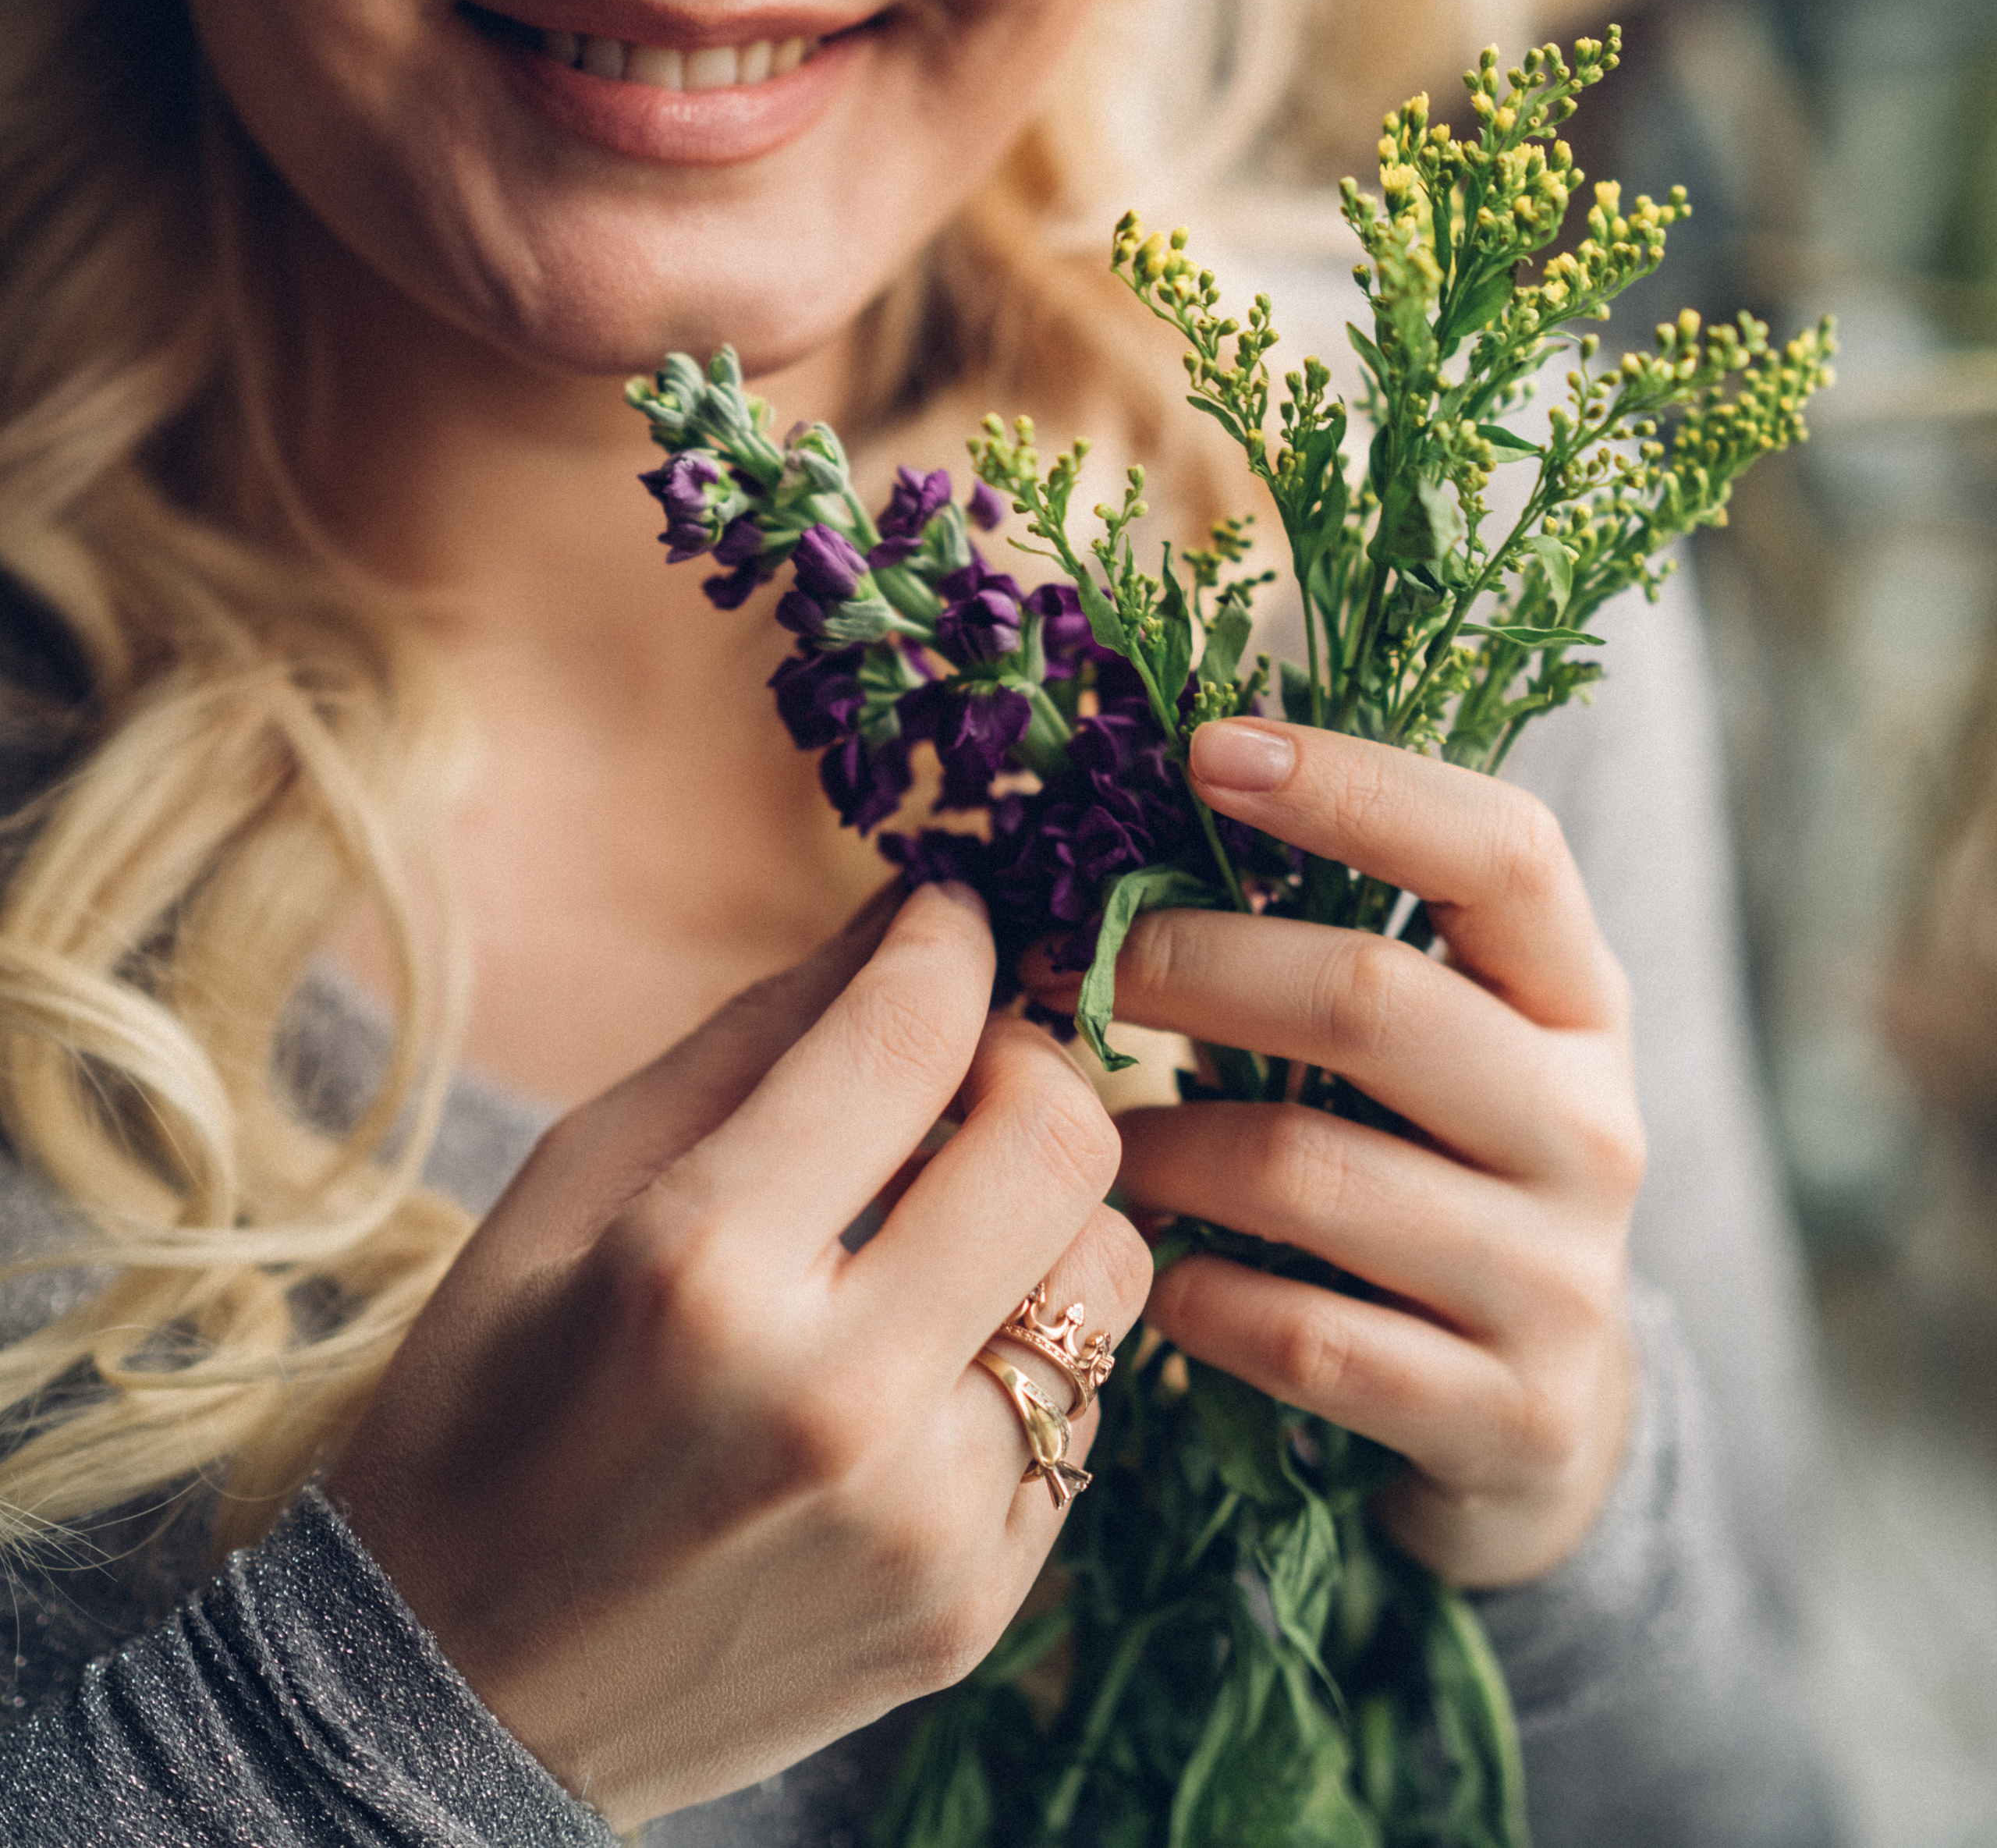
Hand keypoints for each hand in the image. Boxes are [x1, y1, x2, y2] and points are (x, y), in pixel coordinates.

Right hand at [328, 881, 1149, 1827]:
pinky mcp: (971, 1608)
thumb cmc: (488, 1397)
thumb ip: (760, 1034)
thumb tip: (907, 910)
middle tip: (967, 1060)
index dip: (947, 938)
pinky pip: (1085, 1411)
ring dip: (1046, 1209)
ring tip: (948, 1214)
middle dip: (1029, 1058)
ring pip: (1112, 1273)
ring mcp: (923, 1523)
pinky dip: (1021, 1348)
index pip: (912, 1033)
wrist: (450, 1690)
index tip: (945, 915)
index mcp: (703, 1267)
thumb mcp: (577, 1180)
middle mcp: (838, 1398)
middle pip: (1063, 1141)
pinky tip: (924, 1355)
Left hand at [1048, 720, 1643, 1590]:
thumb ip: (1330, 936)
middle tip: (1070, 966)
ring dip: (1159, 1147)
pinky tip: (1147, 1275)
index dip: (1353, 784)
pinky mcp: (1508, 1416)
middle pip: (1371, 997)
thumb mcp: (1429, 1048)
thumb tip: (1144, 786)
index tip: (1205, 748)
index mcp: (1578, 999)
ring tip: (1080, 1141)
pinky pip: (1301, 1336)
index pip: (1502, 847)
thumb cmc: (1432, 1173)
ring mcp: (1561, 1278)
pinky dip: (1193, 1296)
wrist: (1542, 1423)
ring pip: (1307, 1169)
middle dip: (1188, 965)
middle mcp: (1592, 1125)